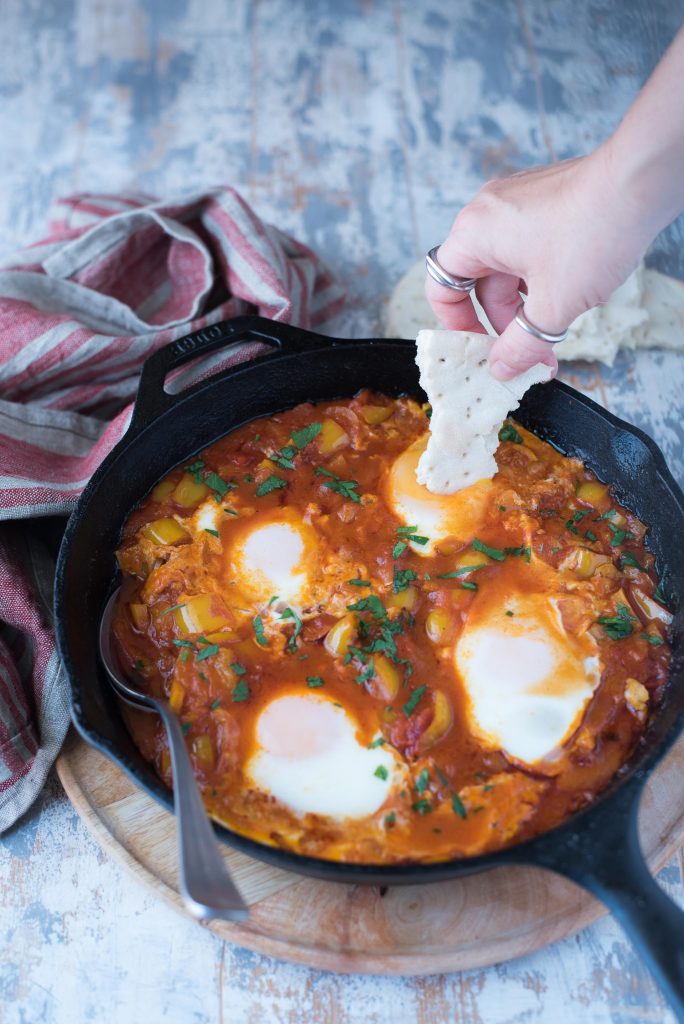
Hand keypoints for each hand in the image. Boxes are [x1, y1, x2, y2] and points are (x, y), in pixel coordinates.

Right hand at [425, 146, 654, 378]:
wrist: (642, 182)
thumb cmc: (593, 231)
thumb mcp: (553, 306)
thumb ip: (520, 346)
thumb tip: (502, 369)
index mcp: (474, 233)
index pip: (442, 288)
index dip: (457, 326)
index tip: (479, 349)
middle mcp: (489, 213)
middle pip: (481, 284)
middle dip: (506, 324)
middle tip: (530, 355)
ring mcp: (519, 203)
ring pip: (510, 270)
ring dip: (529, 306)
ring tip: (557, 330)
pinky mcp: (546, 202)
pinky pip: (531, 250)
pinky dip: (544, 279)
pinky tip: (573, 296)